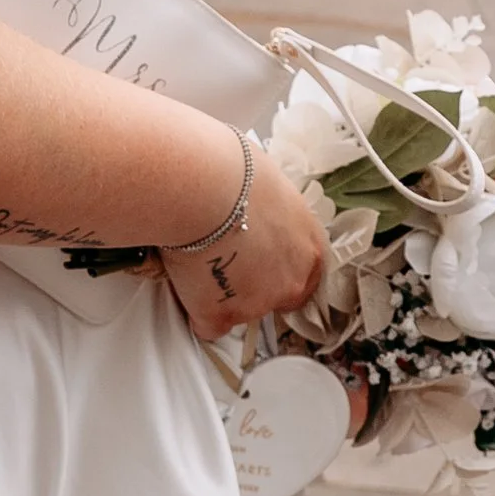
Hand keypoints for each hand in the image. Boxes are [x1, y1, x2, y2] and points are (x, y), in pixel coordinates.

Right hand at [160, 141, 325, 344]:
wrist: (205, 187)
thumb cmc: (234, 171)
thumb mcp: (269, 184)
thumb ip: (271, 211)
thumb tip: (252, 207)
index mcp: (310, 245)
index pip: (304, 274)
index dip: (276, 267)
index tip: (258, 260)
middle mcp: (292, 280)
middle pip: (274, 299)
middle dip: (251, 286)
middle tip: (224, 258)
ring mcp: (257, 303)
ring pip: (239, 310)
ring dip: (221, 292)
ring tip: (197, 259)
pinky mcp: (221, 314)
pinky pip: (207, 324)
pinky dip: (194, 309)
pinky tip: (183, 284)